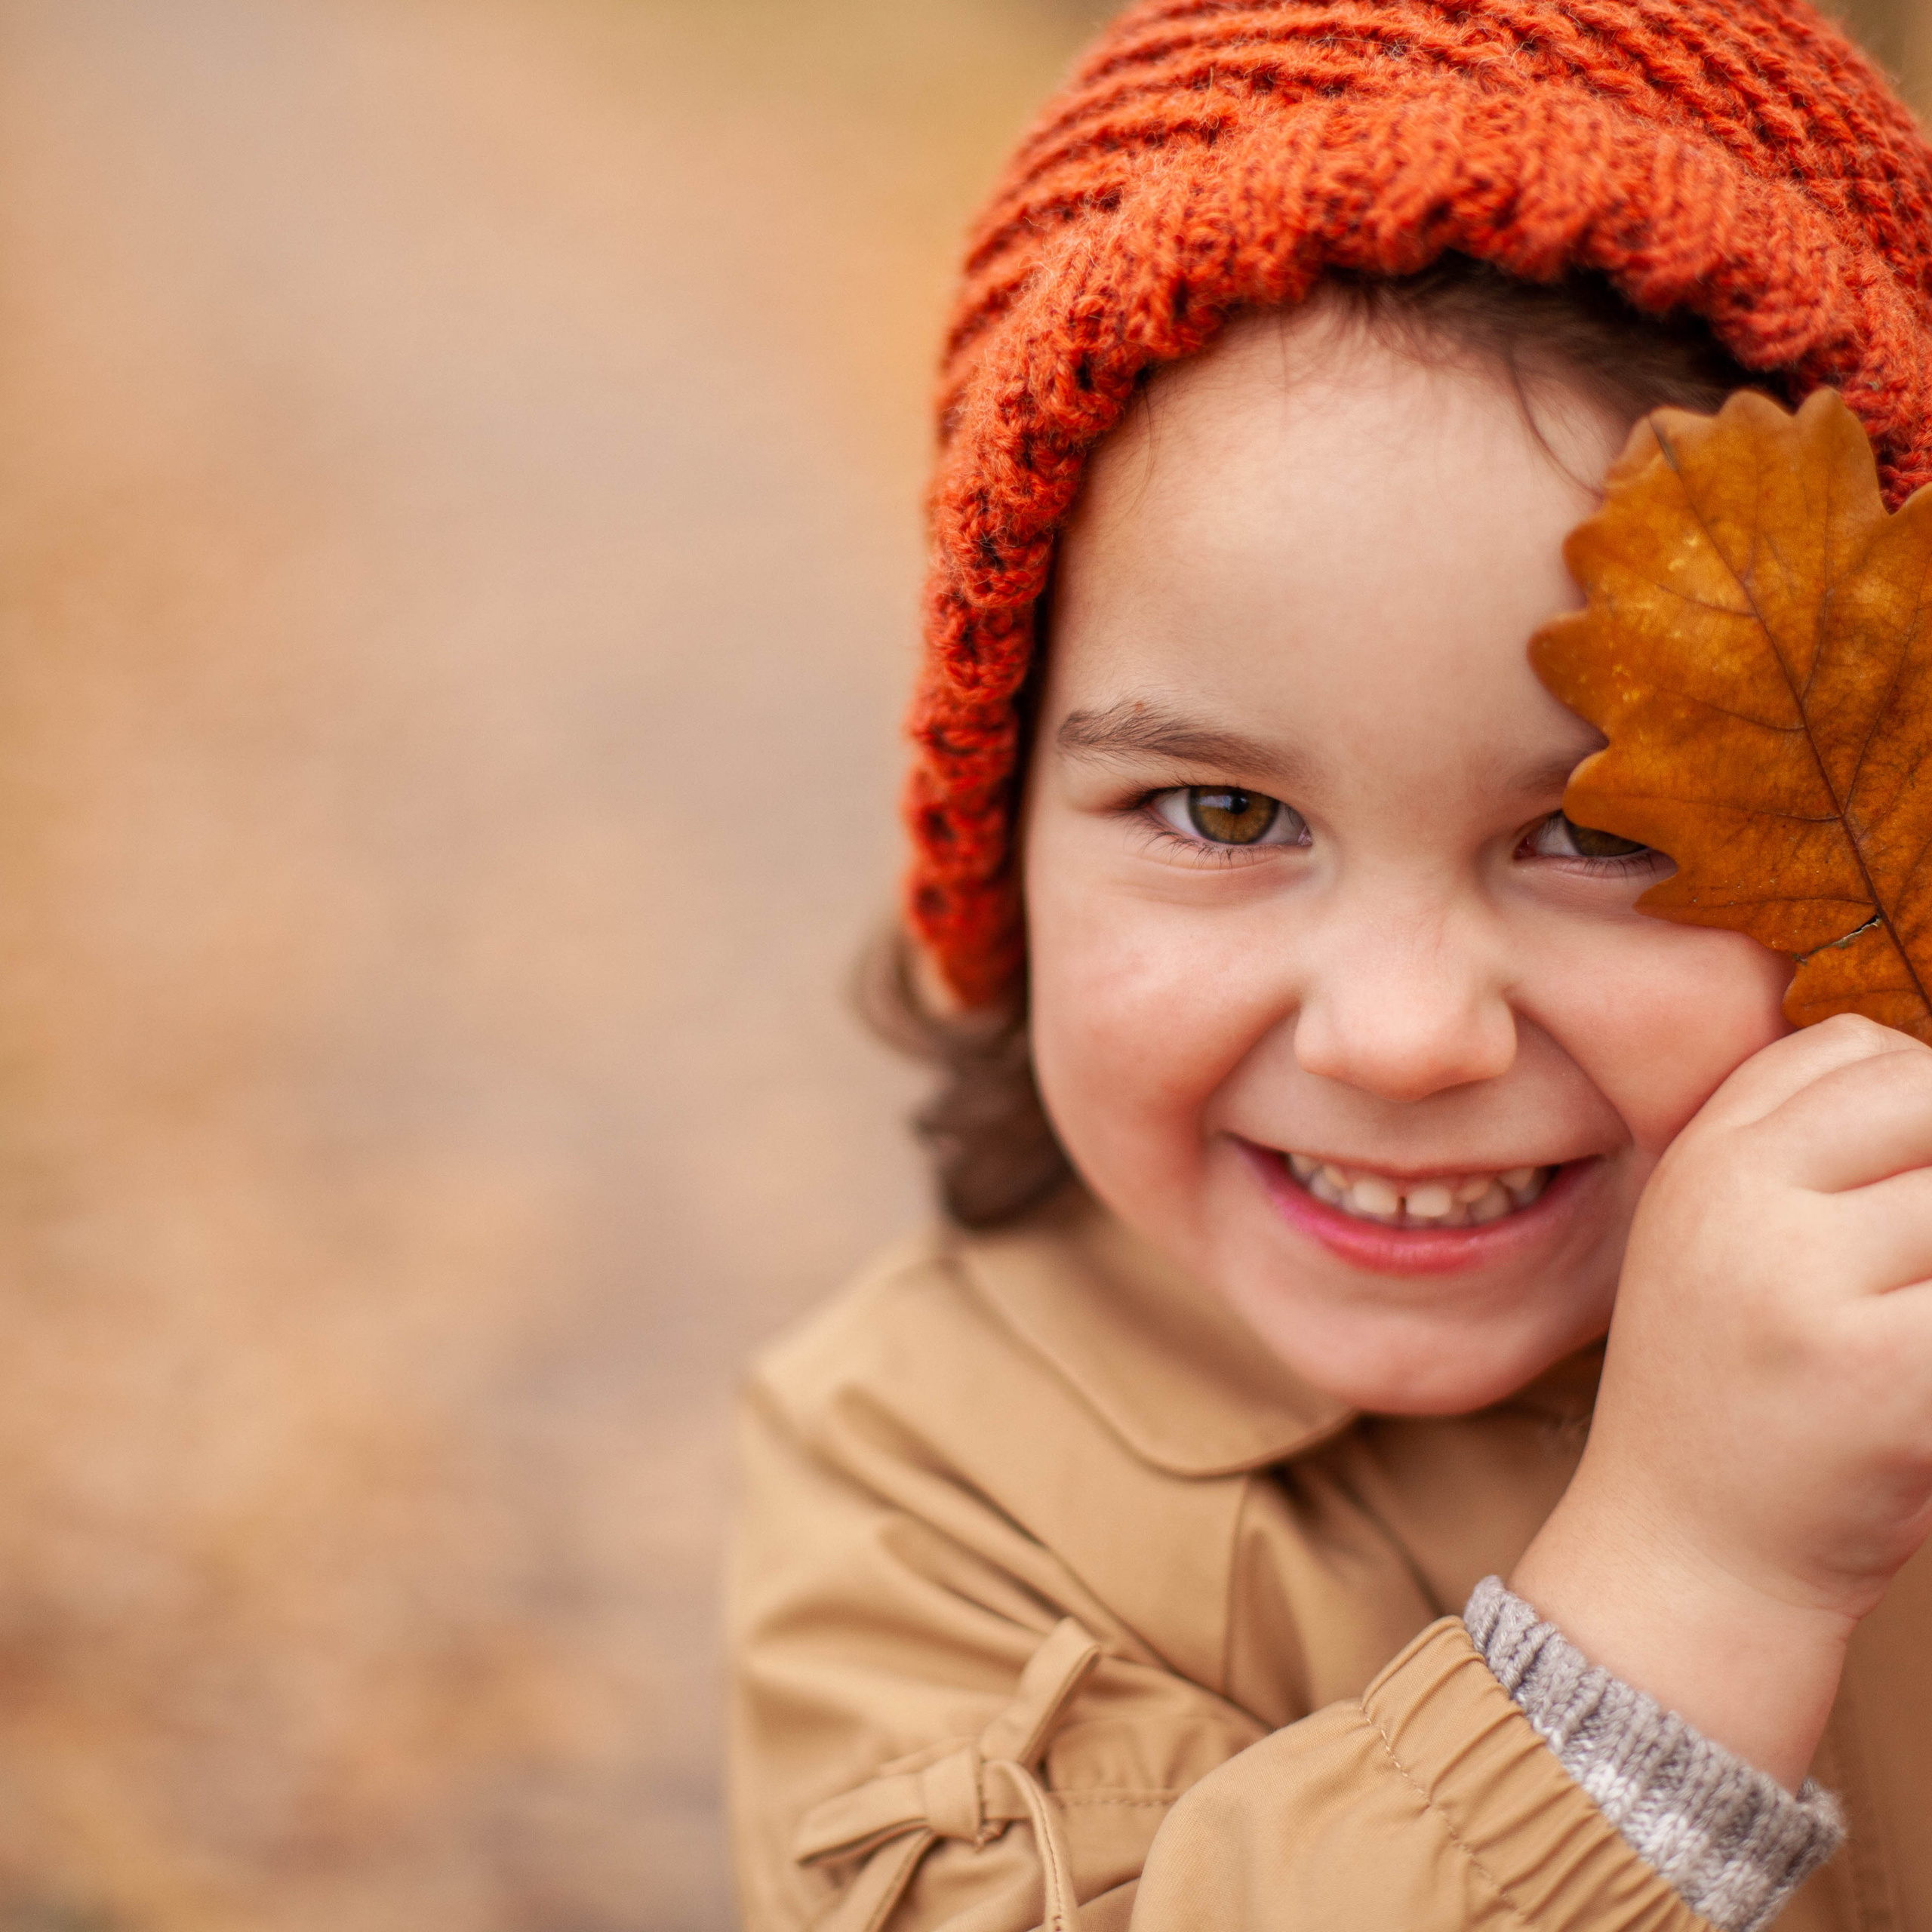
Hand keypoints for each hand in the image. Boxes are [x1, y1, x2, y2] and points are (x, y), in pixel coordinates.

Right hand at [1513, 1013, 1931, 1789]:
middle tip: (1918, 1264)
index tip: (1909, 1188)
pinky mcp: (1888, 1374)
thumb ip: (1798, 1159)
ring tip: (1913, 1313)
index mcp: (1701, 1161)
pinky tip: (1925, 1380)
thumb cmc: (1734, 1398)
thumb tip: (1929, 1092)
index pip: (1854, 1051)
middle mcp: (1739, 1202)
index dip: (1915, 1101)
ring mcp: (1807, 1284)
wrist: (1686, 1555)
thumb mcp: (1718, 1243)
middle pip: (1926, 1098)